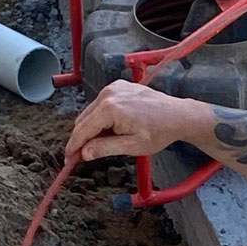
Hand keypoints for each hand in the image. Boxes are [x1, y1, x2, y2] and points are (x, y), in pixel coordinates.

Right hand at [66, 79, 199, 166]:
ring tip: (100, 144)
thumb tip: (84, 153)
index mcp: (110, 108)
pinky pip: (101, 104)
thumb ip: (105, 148)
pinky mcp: (119, 86)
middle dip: (81, 138)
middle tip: (80, 156)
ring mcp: (114, 87)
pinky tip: (110, 130)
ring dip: (91, 128)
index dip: (73, 146)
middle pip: (83, 120)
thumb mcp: (132, 146)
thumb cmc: (160, 131)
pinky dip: (101, 117)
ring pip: (91, 112)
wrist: (178, 116)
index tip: (68, 159)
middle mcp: (109, 93)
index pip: (83, 130)